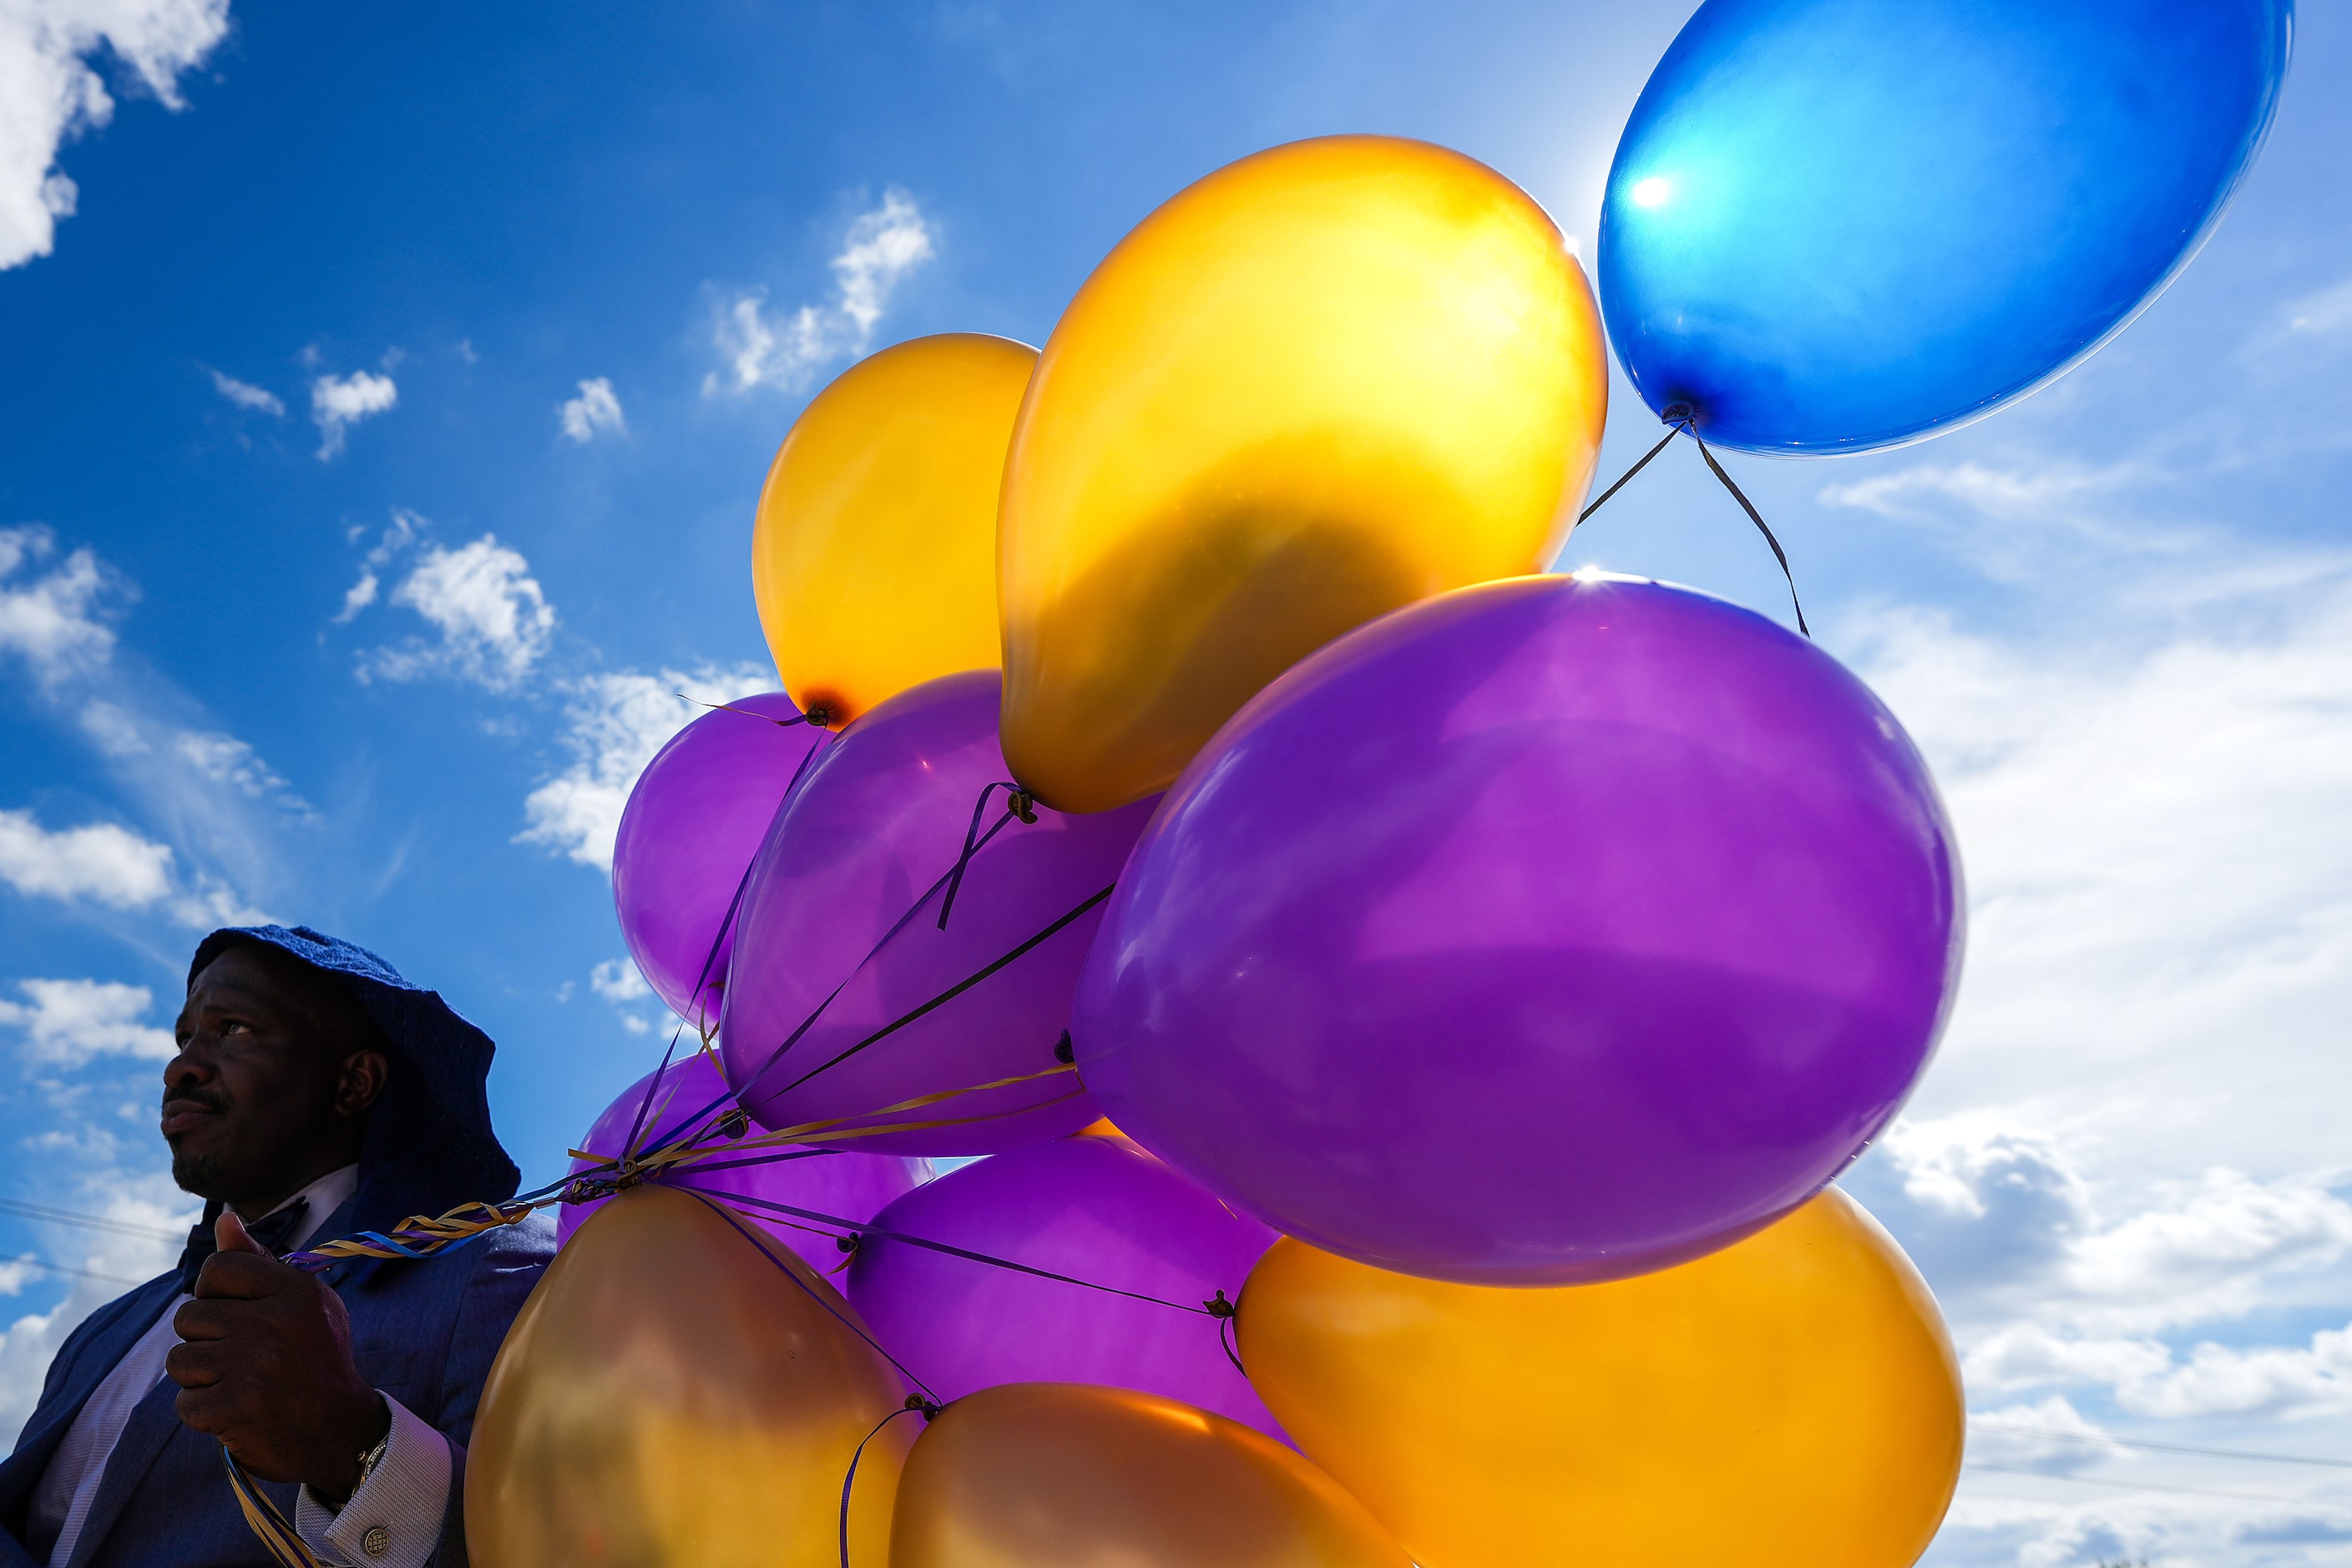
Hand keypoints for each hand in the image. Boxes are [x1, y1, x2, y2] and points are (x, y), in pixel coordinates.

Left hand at [166, 1211, 389, 1499]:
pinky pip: (185, 1403)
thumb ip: (259, 1262)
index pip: (218, 1269)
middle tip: (242, 1358)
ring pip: (180, 1360)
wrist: (341, 1431)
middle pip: (189, 1316)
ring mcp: (253, 1365)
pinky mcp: (236, 1407)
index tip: (237, 1315)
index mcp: (293, 1290)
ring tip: (237, 1383)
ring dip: (200, 1378)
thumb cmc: (316, 1359)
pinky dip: (204, 1413)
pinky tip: (236, 1412)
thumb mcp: (303, 1303)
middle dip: (205, 1340)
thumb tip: (224, 1217)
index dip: (215, 1293)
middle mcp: (274, 1322)